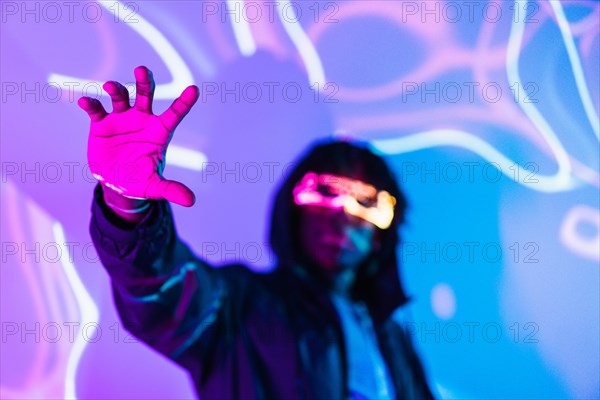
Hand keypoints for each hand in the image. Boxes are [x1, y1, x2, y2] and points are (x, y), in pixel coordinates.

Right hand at [79, 66, 198, 206]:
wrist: (116, 184)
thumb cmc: (141, 181)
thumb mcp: (155, 187)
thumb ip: (171, 189)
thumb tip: (191, 201)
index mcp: (159, 132)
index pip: (175, 114)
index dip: (184, 102)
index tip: (194, 90)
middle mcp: (141, 120)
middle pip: (145, 95)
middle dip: (145, 82)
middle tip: (142, 70)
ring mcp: (121, 119)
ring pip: (121, 97)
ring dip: (116, 90)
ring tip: (112, 87)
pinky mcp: (101, 124)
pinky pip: (96, 110)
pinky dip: (91, 104)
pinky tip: (86, 102)